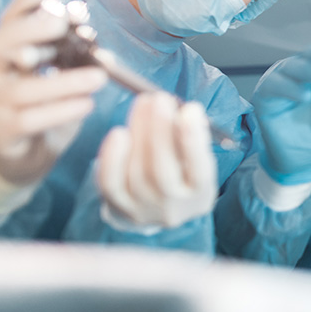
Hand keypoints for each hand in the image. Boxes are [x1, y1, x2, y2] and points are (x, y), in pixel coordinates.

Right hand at [0, 0, 106, 184]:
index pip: (9, 19)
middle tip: (64, 24)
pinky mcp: (3, 132)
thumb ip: (51, 29)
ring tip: (99, 77)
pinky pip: (31, 121)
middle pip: (2, 44)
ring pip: (24, 89)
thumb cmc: (36, 96)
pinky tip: (87, 105)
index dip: (28, 2)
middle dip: (32, 30)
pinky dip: (61, 111)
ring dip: (64, 81)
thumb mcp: (43, 61)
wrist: (22, 149)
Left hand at [97, 92, 217, 228]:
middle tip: (159, 98)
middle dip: (160, 130)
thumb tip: (181, 110)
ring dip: (139, 132)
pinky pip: (111, 183)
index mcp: (200, 193)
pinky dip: (112, 158)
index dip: (192, 139)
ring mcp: (143, 209)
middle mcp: (173, 206)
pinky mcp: (118, 208)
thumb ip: (191, 140)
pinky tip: (118, 133)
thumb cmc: (183, 176)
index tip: (189, 109)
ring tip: (143, 103)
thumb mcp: (197, 162)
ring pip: (137, 172)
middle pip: (162, 170)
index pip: (199, 170)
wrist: (160, 213)